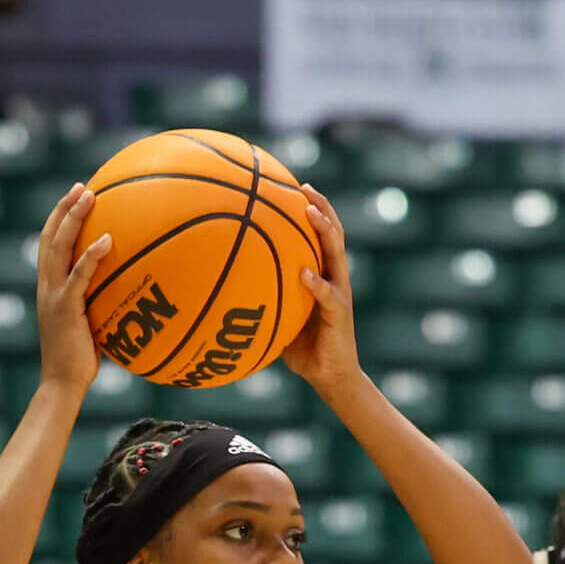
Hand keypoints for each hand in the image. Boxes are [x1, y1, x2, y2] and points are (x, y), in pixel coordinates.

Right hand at [37, 184, 114, 393]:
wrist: (62, 384)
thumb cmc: (80, 360)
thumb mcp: (89, 325)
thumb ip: (99, 304)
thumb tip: (129, 293)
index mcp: (49, 287)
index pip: (49, 244)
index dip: (59, 218)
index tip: (75, 197)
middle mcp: (46, 286)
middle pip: (50, 235)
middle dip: (64, 207)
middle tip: (82, 186)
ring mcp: (53, 295)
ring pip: (58, 246)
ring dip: (73, 218)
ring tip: (90, 196)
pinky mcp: (64, 308)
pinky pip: (78, 275)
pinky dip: (91, 255)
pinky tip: (107, 239)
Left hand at [279, 185, 360, 392]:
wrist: (331, 377)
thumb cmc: (304, 349)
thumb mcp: (280, 315)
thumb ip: (264, 296)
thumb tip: (224, 282)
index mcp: (324, 275)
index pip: (322, 235)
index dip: (313, 209)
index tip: (295, 186)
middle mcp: (335, 278)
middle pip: (334, 234)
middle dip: (322, 207)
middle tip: (305, 188)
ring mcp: (340, 294)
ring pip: (337, 254)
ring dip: (325, 231)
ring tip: (311, 212)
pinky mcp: (340, 315)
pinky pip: (328, 295)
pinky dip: (317, 282)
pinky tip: (304, 272)